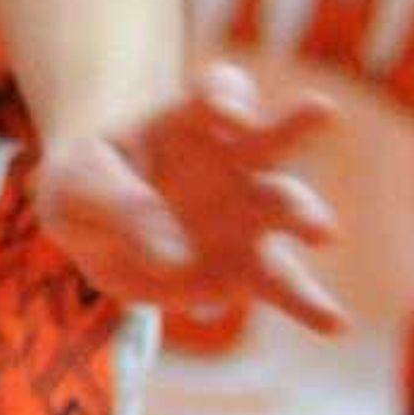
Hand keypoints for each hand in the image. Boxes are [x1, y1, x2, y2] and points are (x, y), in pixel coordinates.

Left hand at [34, 64, 340, 330]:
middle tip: (322, 115)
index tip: (224, 110)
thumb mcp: (79, 187)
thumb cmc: (86, 188)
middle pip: (269, 138)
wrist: (91, 232)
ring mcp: (245, 216)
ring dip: (307, 216)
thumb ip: (121, 208)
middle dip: (294, 127)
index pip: (219, 89)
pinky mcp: (246, 267)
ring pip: (286, 210)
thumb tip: (173, 257)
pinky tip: (334, 324)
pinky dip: (308, 304)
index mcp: (185, 123)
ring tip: (324, 232)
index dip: (226, 93)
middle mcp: (231, 164)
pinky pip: (282, 286)